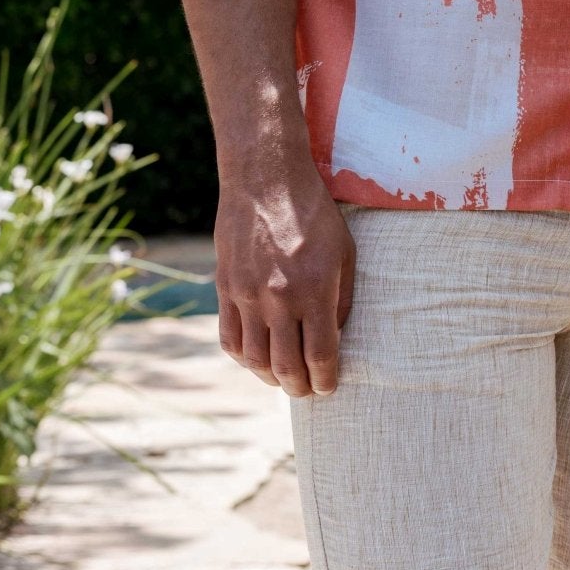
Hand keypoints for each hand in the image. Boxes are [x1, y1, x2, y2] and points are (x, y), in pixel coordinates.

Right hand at [214, 170, 355, 397]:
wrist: (265, 179)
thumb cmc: (314, 213)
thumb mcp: (344, 252)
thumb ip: (341, 300)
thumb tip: (334, 339)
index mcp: (314, 290)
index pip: (319, 356)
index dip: (325, 380)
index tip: (328, 387)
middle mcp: (278, 298)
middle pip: (286, 367)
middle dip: (299, 387)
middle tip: (307, 390)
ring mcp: (247, 294)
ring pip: (254, 360)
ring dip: (270, 377)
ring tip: (282, 378)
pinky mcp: (225, 287)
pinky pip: (229, 338)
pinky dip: (242, 357)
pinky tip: (255, 357)